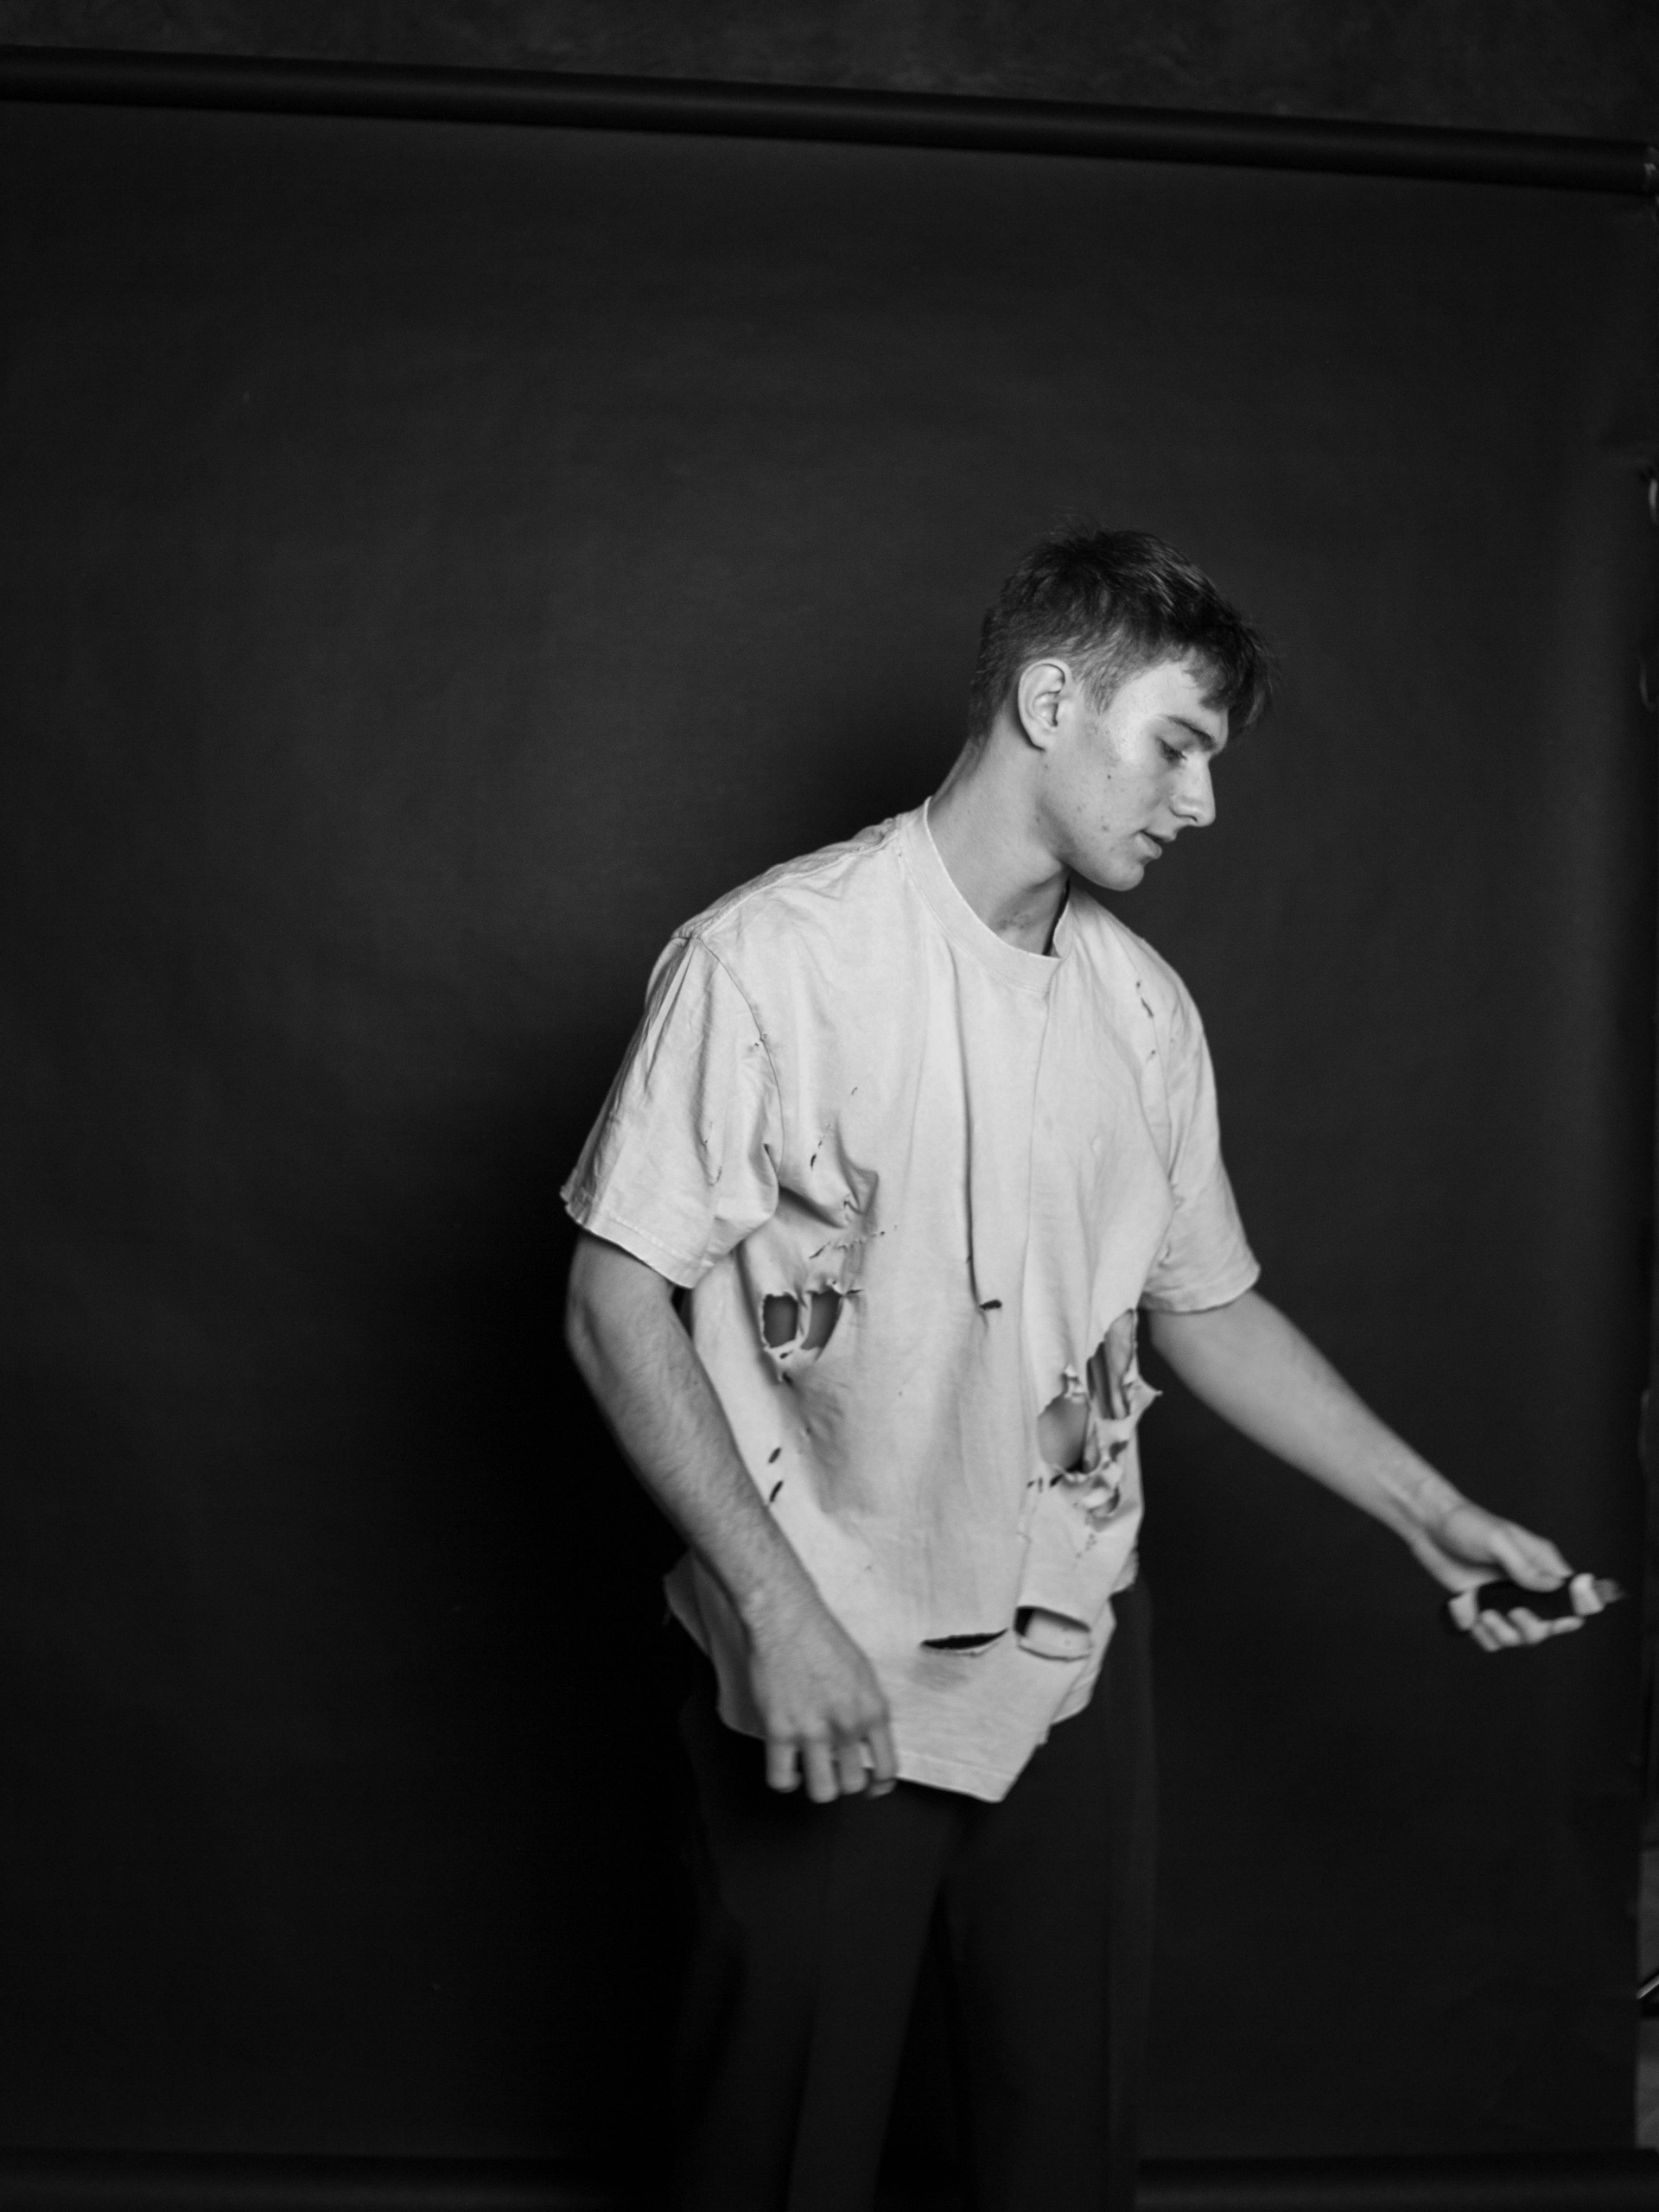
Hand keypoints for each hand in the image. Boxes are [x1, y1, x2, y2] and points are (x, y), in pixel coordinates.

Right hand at [746, 1591, 897, 1803]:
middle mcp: (846, 1724)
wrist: (786, 1618)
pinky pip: (782, 1780)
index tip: (873, 1787)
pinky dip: (786, 1780)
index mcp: (872, 1710)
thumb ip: (869, 1710)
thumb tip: (870, 1741)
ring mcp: (812, 1730)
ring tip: (812, 1769)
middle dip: (844, 1780)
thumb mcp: (863, 1673)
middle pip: (853, 1785)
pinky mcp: (779, 1731)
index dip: (880, 1785)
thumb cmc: (822, 1637)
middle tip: (835, 1767)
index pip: (887, 1769)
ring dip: (818, 1785)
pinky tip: (788, 1767)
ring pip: (823, 1792)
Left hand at [1410, 1498, 1602, 1650]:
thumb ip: (1526, 1566)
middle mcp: (1528, 1587)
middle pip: (1550, 1626)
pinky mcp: (1482, 1610)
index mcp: (1542, 1565)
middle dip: (1534, 1627)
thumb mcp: (1498, 1540)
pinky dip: (1481, 1634)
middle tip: (1513, 1611)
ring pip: (1520, 1637)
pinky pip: (1492, 1640)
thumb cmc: (1465, 1524)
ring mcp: (1505, 1601)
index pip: (1574, 1598)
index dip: (1576, 1611)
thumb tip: (1555, 1588)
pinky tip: (1467, 1611)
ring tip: (1483, 1613)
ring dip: (1504, 1633)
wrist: (1427, 1525)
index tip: (1562, 1616)